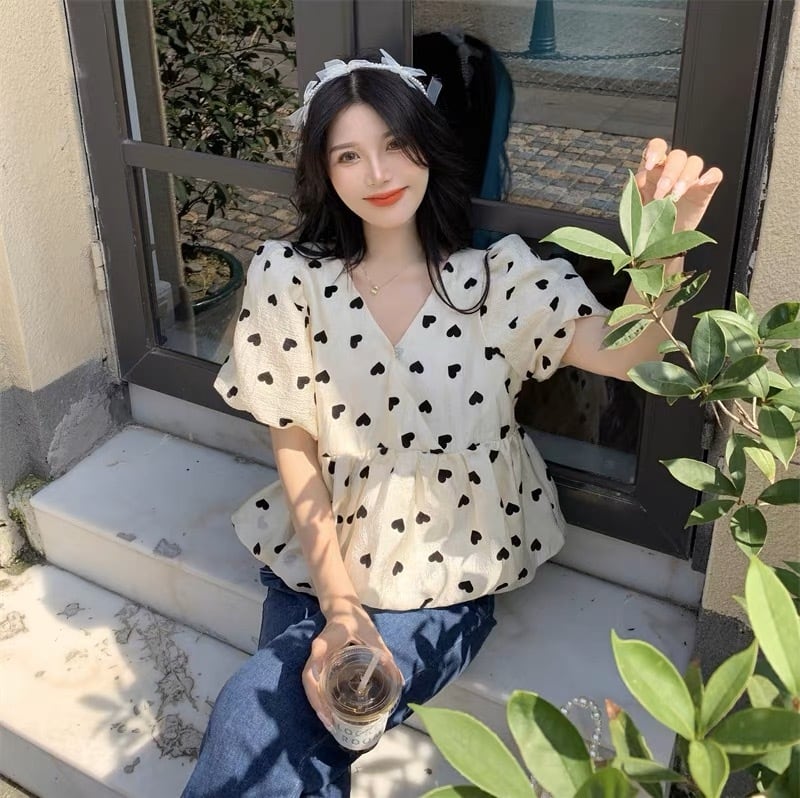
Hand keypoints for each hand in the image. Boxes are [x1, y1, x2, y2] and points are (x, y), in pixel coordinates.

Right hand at [302, 600, 401, 728]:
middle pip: (309, 681)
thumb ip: (384, 656)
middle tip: (331, 722)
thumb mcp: (371, 635)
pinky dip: (320, 700)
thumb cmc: (355, 620)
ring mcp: (317, 659)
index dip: (317, 680)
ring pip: (310, 684)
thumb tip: (398, 680)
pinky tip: (330, 713)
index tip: (324, 696)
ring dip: (318, 705)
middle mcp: (318, 654)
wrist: (343, 610)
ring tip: (331, 723)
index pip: (316, 660)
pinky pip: (315, 684)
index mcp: (326, 643)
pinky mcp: (320, 664)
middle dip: (318, 703)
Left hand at [636, 138, 723, 232]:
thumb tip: (635, 181)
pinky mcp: (705, 189)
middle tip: (660, 193)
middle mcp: (674, 170)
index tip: (649, 166)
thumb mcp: (635, 205)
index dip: (655, 151)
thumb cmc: (647, 220)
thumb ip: (633, 191)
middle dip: (669, 173)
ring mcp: (691, 178)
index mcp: (655, 169)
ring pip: (695, 162)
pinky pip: (715, 174)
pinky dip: (710, 176)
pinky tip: (700, 185)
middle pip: (677, 155)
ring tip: (675, 196)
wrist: (660, 240)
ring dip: (685, 177)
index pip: (658, 147)